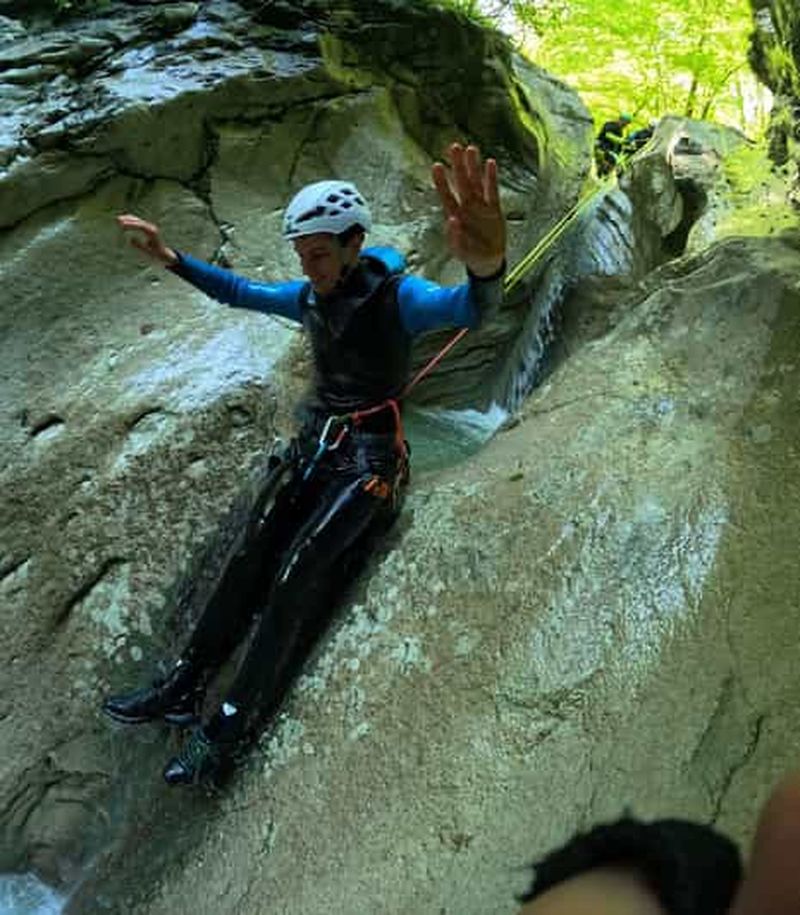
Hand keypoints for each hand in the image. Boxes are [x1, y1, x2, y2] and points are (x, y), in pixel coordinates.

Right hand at [116, 214, 177, 265]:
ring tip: (118, 219)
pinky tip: (124, 222)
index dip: (131, 224)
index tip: (123, 225)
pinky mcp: (148, 229)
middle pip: (138, 221)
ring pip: (138, 221)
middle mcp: (151, 228)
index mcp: (152, 233)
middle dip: (128, 220)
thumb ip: (139, 246)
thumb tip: (130, 239)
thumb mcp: (148, 252)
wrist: (165, 255)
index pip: (140, 226)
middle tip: (118, 220)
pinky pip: (138, 223)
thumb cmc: (157, 255)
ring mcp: (150, 228)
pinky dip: (131, 222)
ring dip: (128, 219)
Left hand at [432, 143, 505, 277]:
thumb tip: (452, 220)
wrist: (488, 261)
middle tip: (454, 147)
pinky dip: (491, 178)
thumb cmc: (470, 254)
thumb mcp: (459, 251)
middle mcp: (466, 207)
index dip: (442, 181)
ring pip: (476, 182)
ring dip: (473, 166)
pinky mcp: (494, 209)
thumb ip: (455, 237)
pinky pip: (492, 191)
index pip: (446, 195)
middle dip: (458, 165)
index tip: (437, 166)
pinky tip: (490, 164)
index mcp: (455, 215)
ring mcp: (480, 206)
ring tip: (471, 149)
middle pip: (461, 182)